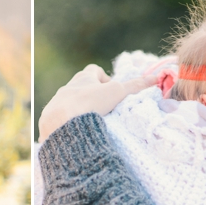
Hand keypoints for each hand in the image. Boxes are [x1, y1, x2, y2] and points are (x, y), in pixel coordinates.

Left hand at [38, 64, 157, 140]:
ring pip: (69, 104)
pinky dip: (68, 125)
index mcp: (83, 78)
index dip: (104, 78)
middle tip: (104, 108)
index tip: (111, 90)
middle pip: (81, 87)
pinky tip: (78, 134)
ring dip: (79, 111)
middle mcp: (67, 88)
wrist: (61, 123)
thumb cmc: (90, 103)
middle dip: (92, 96)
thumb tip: (156, 78)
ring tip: (91, 123)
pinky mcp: (50, 120)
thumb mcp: (117, 93)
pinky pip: (60, 120)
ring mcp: (56, 104)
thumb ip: (135, 86)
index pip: (94, 70)